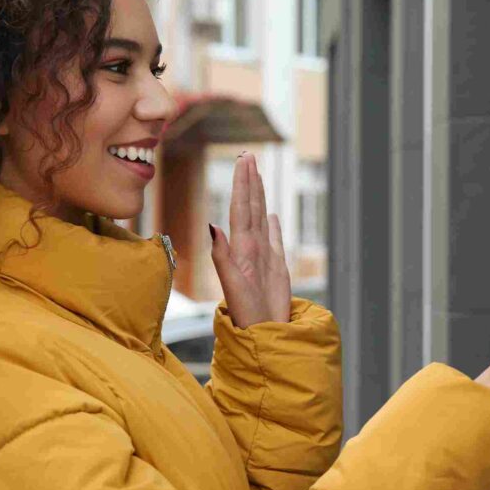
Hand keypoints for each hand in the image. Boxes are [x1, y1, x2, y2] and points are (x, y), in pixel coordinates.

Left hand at [209, 153, 291, 328]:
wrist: (261, 333)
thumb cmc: (245, 313)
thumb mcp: (231, 282)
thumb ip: (221, 254)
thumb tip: (213, 225)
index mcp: (241, 247)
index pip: (241, 208)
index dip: (242, 184)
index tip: (244, 161)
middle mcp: (250, 247)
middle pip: (250, 206)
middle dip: (249, 181)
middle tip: (248, 156)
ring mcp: (263, 256)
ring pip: (261, 218)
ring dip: (259, 196)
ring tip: (257, 176)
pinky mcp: (276, 268)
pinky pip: (275, 240)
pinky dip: (273, 226)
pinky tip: (271, 215)